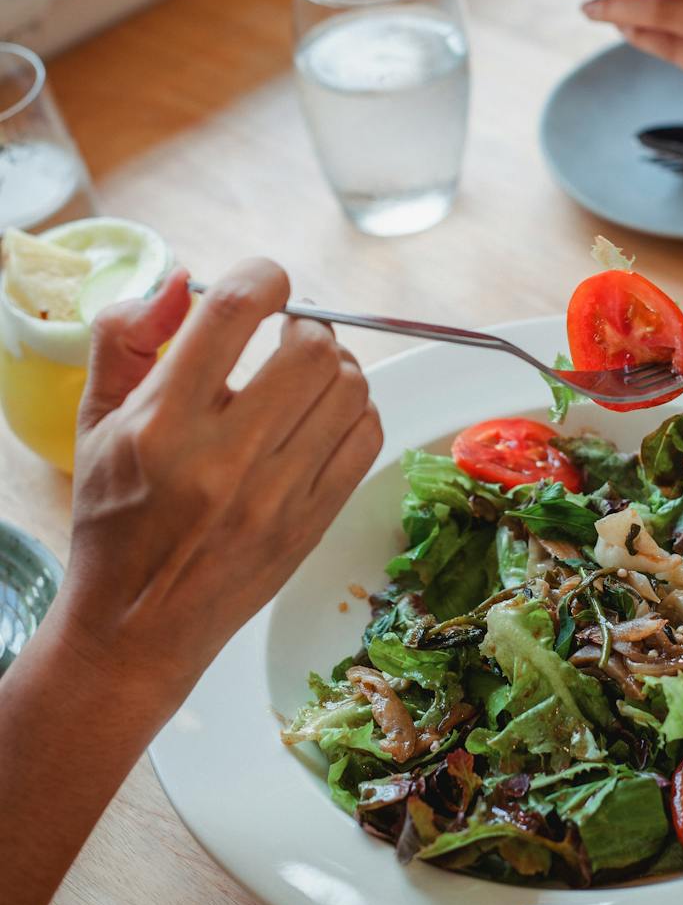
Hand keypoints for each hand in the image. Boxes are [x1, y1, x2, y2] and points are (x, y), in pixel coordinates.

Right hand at [60, 259, 381, 703]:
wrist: (137, 627)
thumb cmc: (114, 519)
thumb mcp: (93, 421)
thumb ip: (126, 337)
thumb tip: (180, 281)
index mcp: (162, 424)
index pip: (233, 312)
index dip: (262, 276)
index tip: (265, 283)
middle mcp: (225, 458)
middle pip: (310, 348)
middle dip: (305, 325)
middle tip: (288, 334)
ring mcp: (276, 495)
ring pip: (349, 388)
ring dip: (335, 366)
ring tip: (307, 375)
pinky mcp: (312, 522)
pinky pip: (367, 437)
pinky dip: (356, 410)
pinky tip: (325, 415)